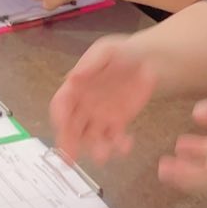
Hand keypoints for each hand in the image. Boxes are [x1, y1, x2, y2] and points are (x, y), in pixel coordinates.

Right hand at [50, 35, 157, 164]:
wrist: (147, 60)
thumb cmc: (122, 52)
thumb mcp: (106, 51)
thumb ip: (90, 63)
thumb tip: (73, 77)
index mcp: (76, 87)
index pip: (60, 104)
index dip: (59, 116)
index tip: (61, 126)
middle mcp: (84, 105)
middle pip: (70, 127)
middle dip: (69, 143)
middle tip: (70, 157)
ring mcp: (99, 116)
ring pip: (91, 138)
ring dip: (94, 148)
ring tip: (103, 155)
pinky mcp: (117, 123)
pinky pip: (113, 139)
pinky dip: (118, 146)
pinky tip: (126, 145)